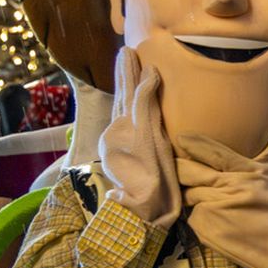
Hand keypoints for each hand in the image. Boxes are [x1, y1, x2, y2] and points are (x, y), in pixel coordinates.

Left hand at [99, 48, 180, 229]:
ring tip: (125, 65)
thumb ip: (147, 105)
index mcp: (129, 128)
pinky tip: (127, 98)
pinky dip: (125, 103)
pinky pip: (122, 120)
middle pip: (124, 98)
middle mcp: (119, 132)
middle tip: (126, 52)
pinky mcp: (115, 151)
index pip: (133, 94)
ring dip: (124, 86)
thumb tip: (149, 75)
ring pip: (121, 108)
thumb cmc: (153, 184)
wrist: (140, 215)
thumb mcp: (152, 144)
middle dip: (125, 75)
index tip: (135, 54)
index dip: (135, 75)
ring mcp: (116, 142)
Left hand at [175, 126, 267, 267]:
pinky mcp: (206, 228)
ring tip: (206, 201)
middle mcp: (230, 187)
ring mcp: (215, 208)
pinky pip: (192, 216)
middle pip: (189, 171)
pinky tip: (214, 222)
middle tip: (176, 168)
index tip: (181, 139)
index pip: (213, 153)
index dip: (194, 144)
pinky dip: (198, 218)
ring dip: (192, 196)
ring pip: (189, 194)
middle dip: (180, 169)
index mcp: (247, 172)